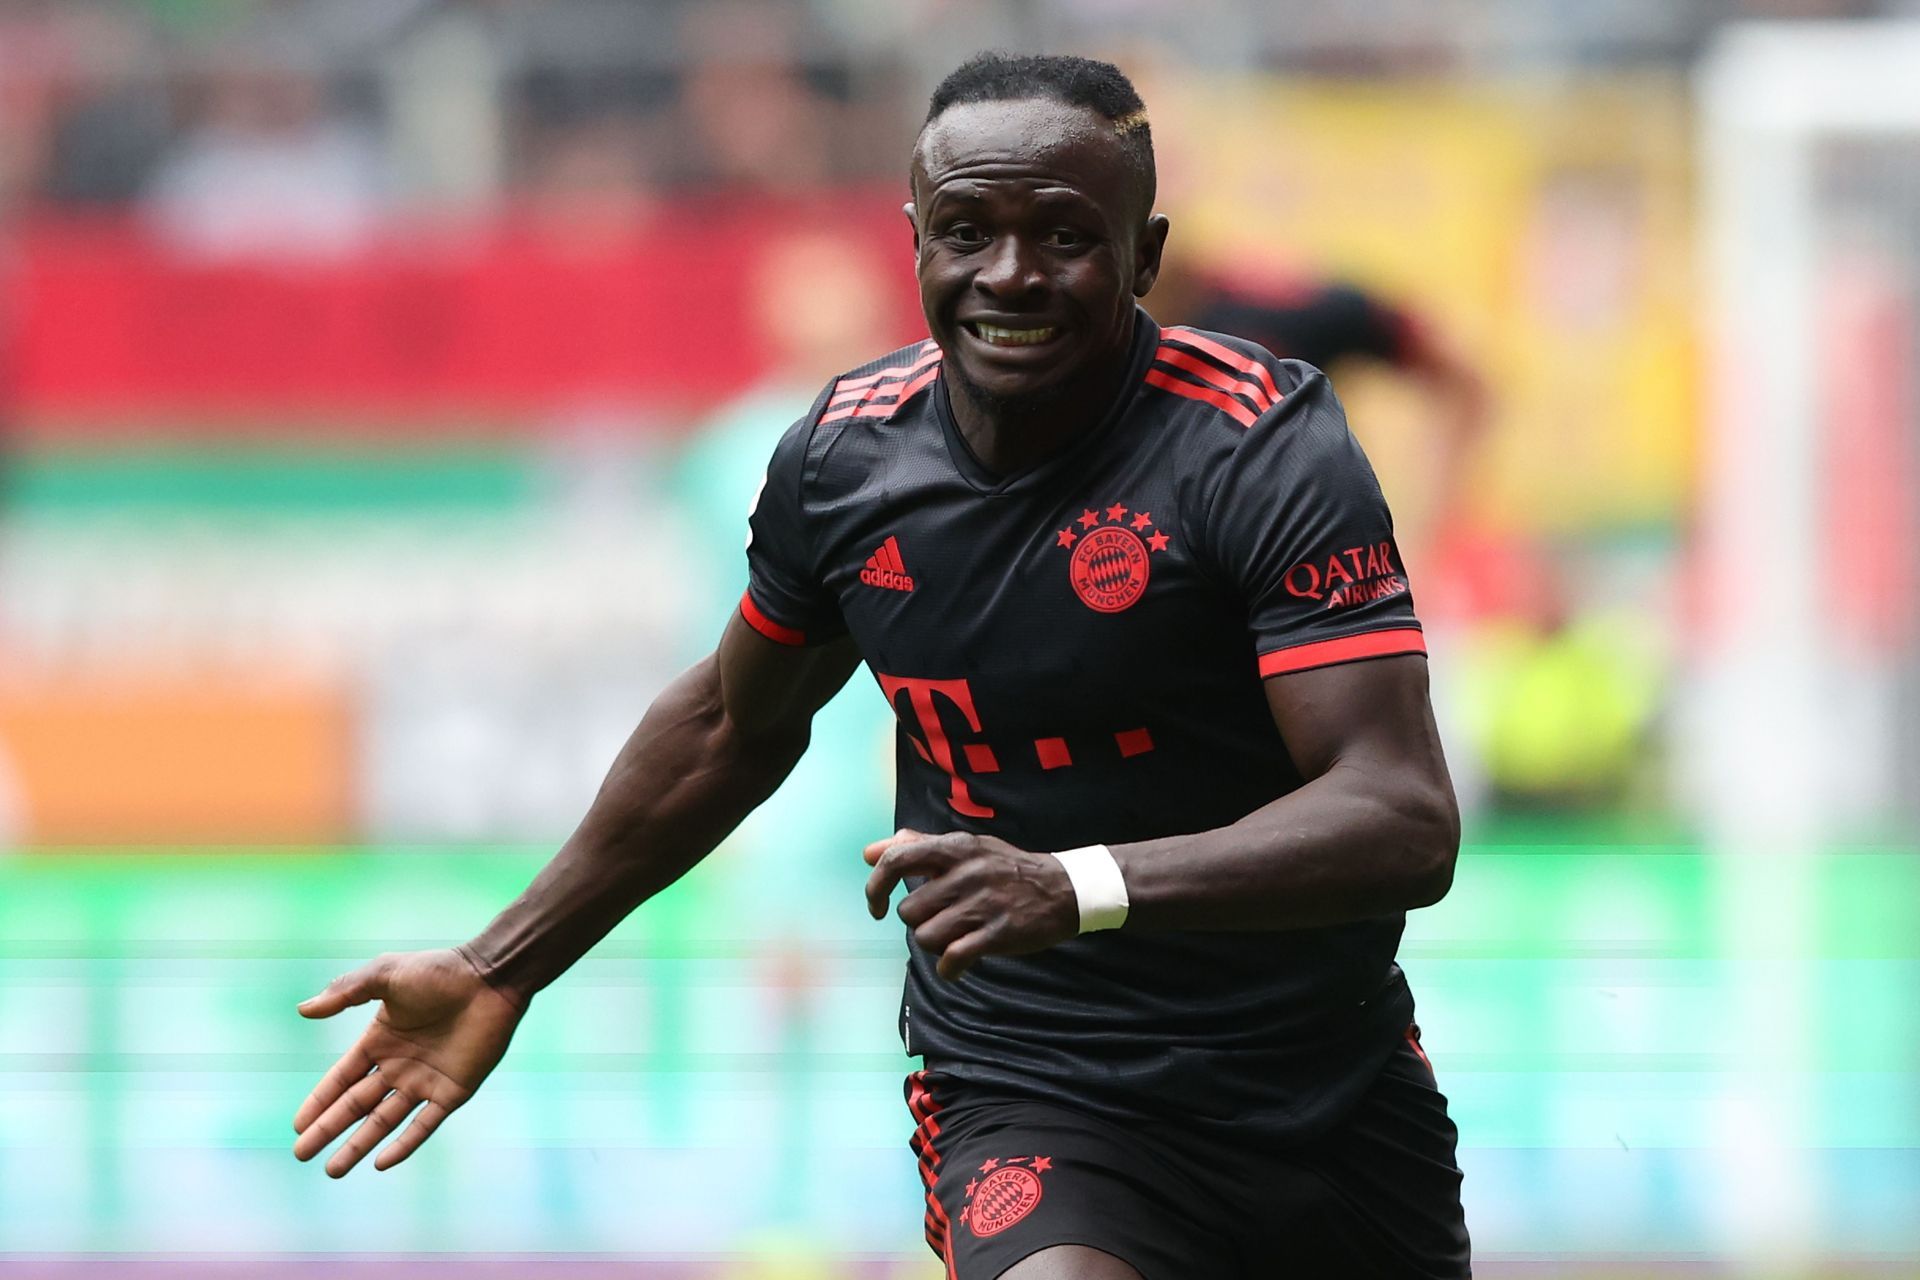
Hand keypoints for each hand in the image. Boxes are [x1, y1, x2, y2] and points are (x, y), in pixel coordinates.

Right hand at [292, 947, 522, 1176]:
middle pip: (356, 1106)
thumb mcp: (386, 974)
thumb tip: (303, 1010)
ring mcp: (425, 1081)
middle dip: (328, 1130)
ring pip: (384, 1121)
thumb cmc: (440, 971)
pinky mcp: (453, 1091)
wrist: (490, 978)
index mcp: (380, 1041)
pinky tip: (381, 1163)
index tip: (298, 1125)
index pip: (342, 1080)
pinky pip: (424, 1125)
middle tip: (302, 1155)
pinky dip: (404, 1145)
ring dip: (359, 1145)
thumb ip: (345, 991)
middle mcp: (399, 1066)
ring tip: (333, 1169)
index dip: (319, 1102)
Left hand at [863, 829, 1078, 979]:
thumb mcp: (965, 847)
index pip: (897, 859)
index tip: (877, 907)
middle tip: (942, 920)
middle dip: (919, 923)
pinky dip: (949, 968)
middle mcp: (967, 872)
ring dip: (935, 944)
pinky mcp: (999, 933)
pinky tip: (958, 963)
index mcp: (955, 848)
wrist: (1064, 889)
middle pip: (909, 911)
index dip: (876, 887)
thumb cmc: (1005, 868)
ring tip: (956, 937)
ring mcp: (983, 903)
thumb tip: (868, 853)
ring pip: (926, 936)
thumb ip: (916, 846)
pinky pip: (953, 958)